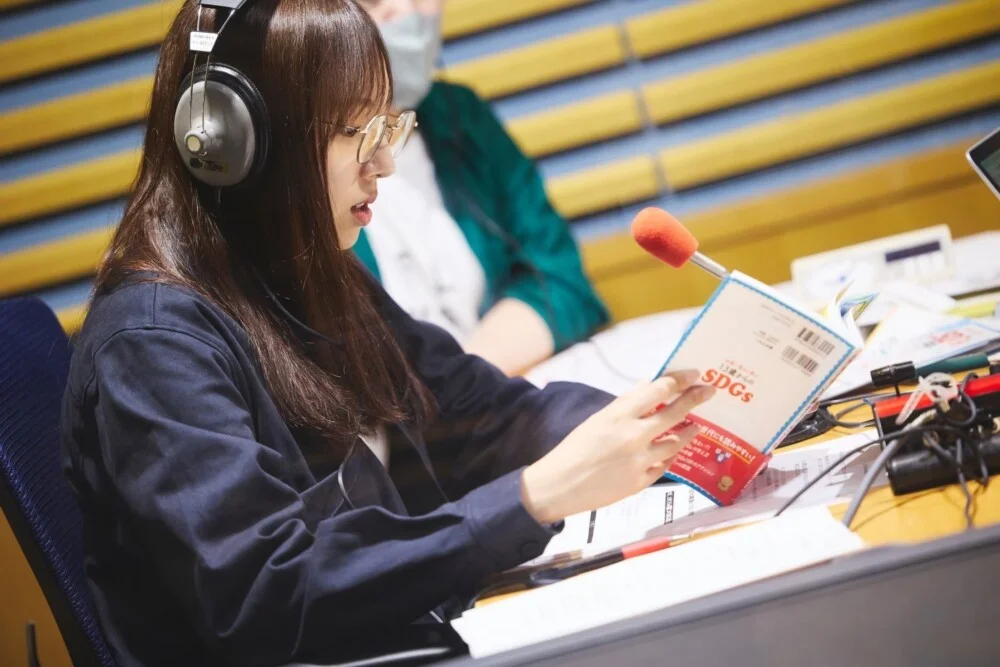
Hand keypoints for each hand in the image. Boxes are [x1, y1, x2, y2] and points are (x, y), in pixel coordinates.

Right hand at [521, 371, 713, 523]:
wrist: (559, 486)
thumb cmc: (574, 450)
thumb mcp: (597, 420)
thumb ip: (625, 405)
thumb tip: (648, 387)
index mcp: (619, 415)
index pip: (658, 390)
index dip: (679, 380)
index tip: (694, 374)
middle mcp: (633, 436)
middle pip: (675, 413)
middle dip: (695, 399)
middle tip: (709, 390)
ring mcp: (639, 461)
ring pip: (675, 443)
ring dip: (687, 432)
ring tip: (695, 426)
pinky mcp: (640, 483)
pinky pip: (664, 466)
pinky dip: (668, 457)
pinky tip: (670, 453)